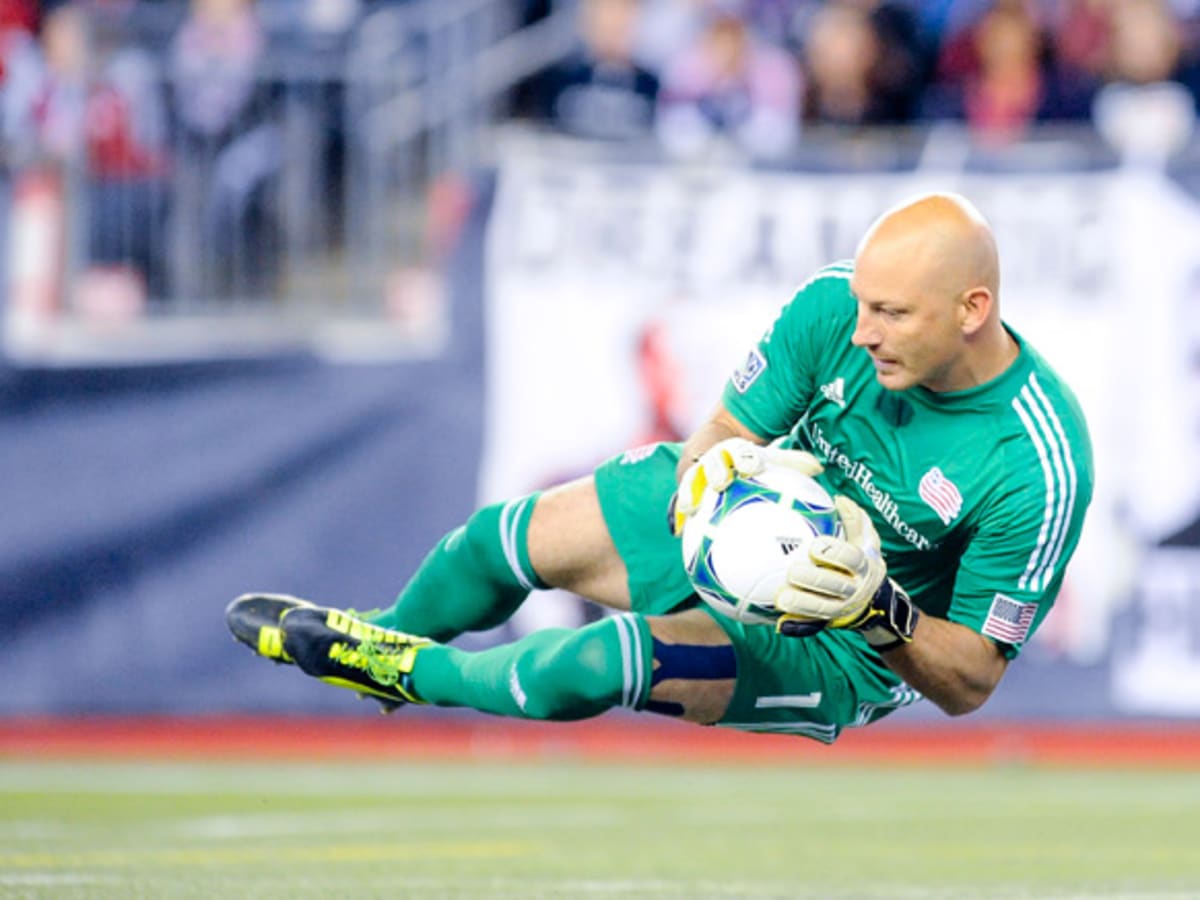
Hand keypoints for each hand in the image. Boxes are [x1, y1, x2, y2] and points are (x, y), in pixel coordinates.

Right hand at [670, 438, 822, 536]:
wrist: (711, 446)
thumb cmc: (749, 460)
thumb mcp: (768, 458)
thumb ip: (791, 462)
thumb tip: (817, 467)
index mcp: (733, 451)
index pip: (739, 452)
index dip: (745, 459)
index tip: (751, 467)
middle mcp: (712, 461)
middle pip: (712, 463)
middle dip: (715, 470)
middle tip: (720, 482)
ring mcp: (695, 474)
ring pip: (690, 481)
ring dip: (689, 492)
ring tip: (689, 508)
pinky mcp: (684, 490)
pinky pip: (679, 503)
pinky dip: (677, 516)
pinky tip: (677, 532)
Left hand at [775, 495, 918, 649]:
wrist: (874, 601)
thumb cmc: (862, 560)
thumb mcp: (867, 542)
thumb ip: (856, 521)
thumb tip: (840, 499)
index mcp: (864, 566)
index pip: (852, 558)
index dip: (836, 552)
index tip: (816, 546)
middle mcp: (855, 588)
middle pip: (837, 585)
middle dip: (815, 579)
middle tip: (793, 572)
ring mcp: (843, 608)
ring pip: (823, 608)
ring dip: (803, 604)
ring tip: (782, 598)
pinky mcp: (831, 622)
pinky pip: (814, 625)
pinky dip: (798, 626)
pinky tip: (780, 623)